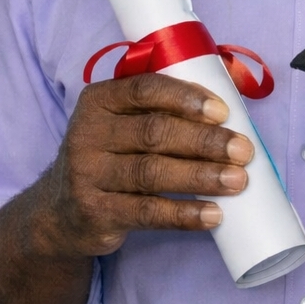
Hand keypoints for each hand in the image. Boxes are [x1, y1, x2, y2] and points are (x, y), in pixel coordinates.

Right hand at [32, 74, 255, 257]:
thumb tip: (228, 106)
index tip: (223, 112)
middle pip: (154, 132)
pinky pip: (147, 212)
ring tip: (237, 180)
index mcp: (99, 100)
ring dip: (200, 176)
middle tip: (243, 150)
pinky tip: (213, 214)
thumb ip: (160, 110)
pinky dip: (184, 214)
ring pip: (152, 172)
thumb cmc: (110, 157)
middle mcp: (88, 133)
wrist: (61, 210)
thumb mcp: (121, 123)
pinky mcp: (96, 212)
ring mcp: (88, 175)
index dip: (185, 98)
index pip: (144, 89)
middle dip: (204, 141)